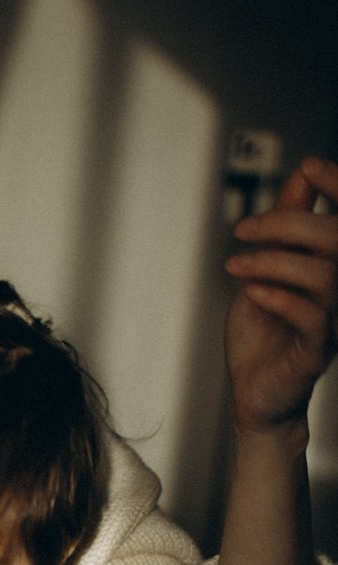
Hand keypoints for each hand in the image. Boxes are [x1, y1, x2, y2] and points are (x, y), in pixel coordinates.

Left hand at [224, 156, 337, 431]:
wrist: (253, 396)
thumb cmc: (261, 338)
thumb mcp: (264, 272)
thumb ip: (283, 232)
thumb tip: (300, 177)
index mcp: (332, 268)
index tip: (308, 167)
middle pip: (337, 240)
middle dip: (288, 223)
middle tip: (245, 229)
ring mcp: (332, 321)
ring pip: (325, 275)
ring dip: (274, 262)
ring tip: (237, 265)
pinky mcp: (316, 350)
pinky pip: (312, 317)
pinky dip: (279, 297)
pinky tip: (252, 290)